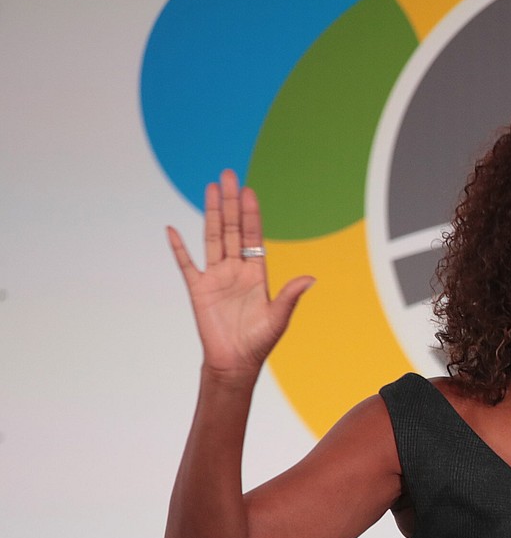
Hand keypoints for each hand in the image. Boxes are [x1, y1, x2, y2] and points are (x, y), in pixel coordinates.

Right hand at [166, 169, 312, 379]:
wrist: (235, 362)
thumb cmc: (259, 342)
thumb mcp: (278, 318)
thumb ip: (290, 296)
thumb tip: (311, 278)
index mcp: (256, 273)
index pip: (253, 236)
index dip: (251, 214)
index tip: (249, 191)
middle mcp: (236, 270)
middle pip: (232, 229)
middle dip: (231, 203)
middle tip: (228, 175)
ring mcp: (215, 277)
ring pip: (212, 238)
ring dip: (211, 213)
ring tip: (210, 188)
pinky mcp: (198, 289)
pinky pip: (186, 264)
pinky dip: (179, 247)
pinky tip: (172, 229)